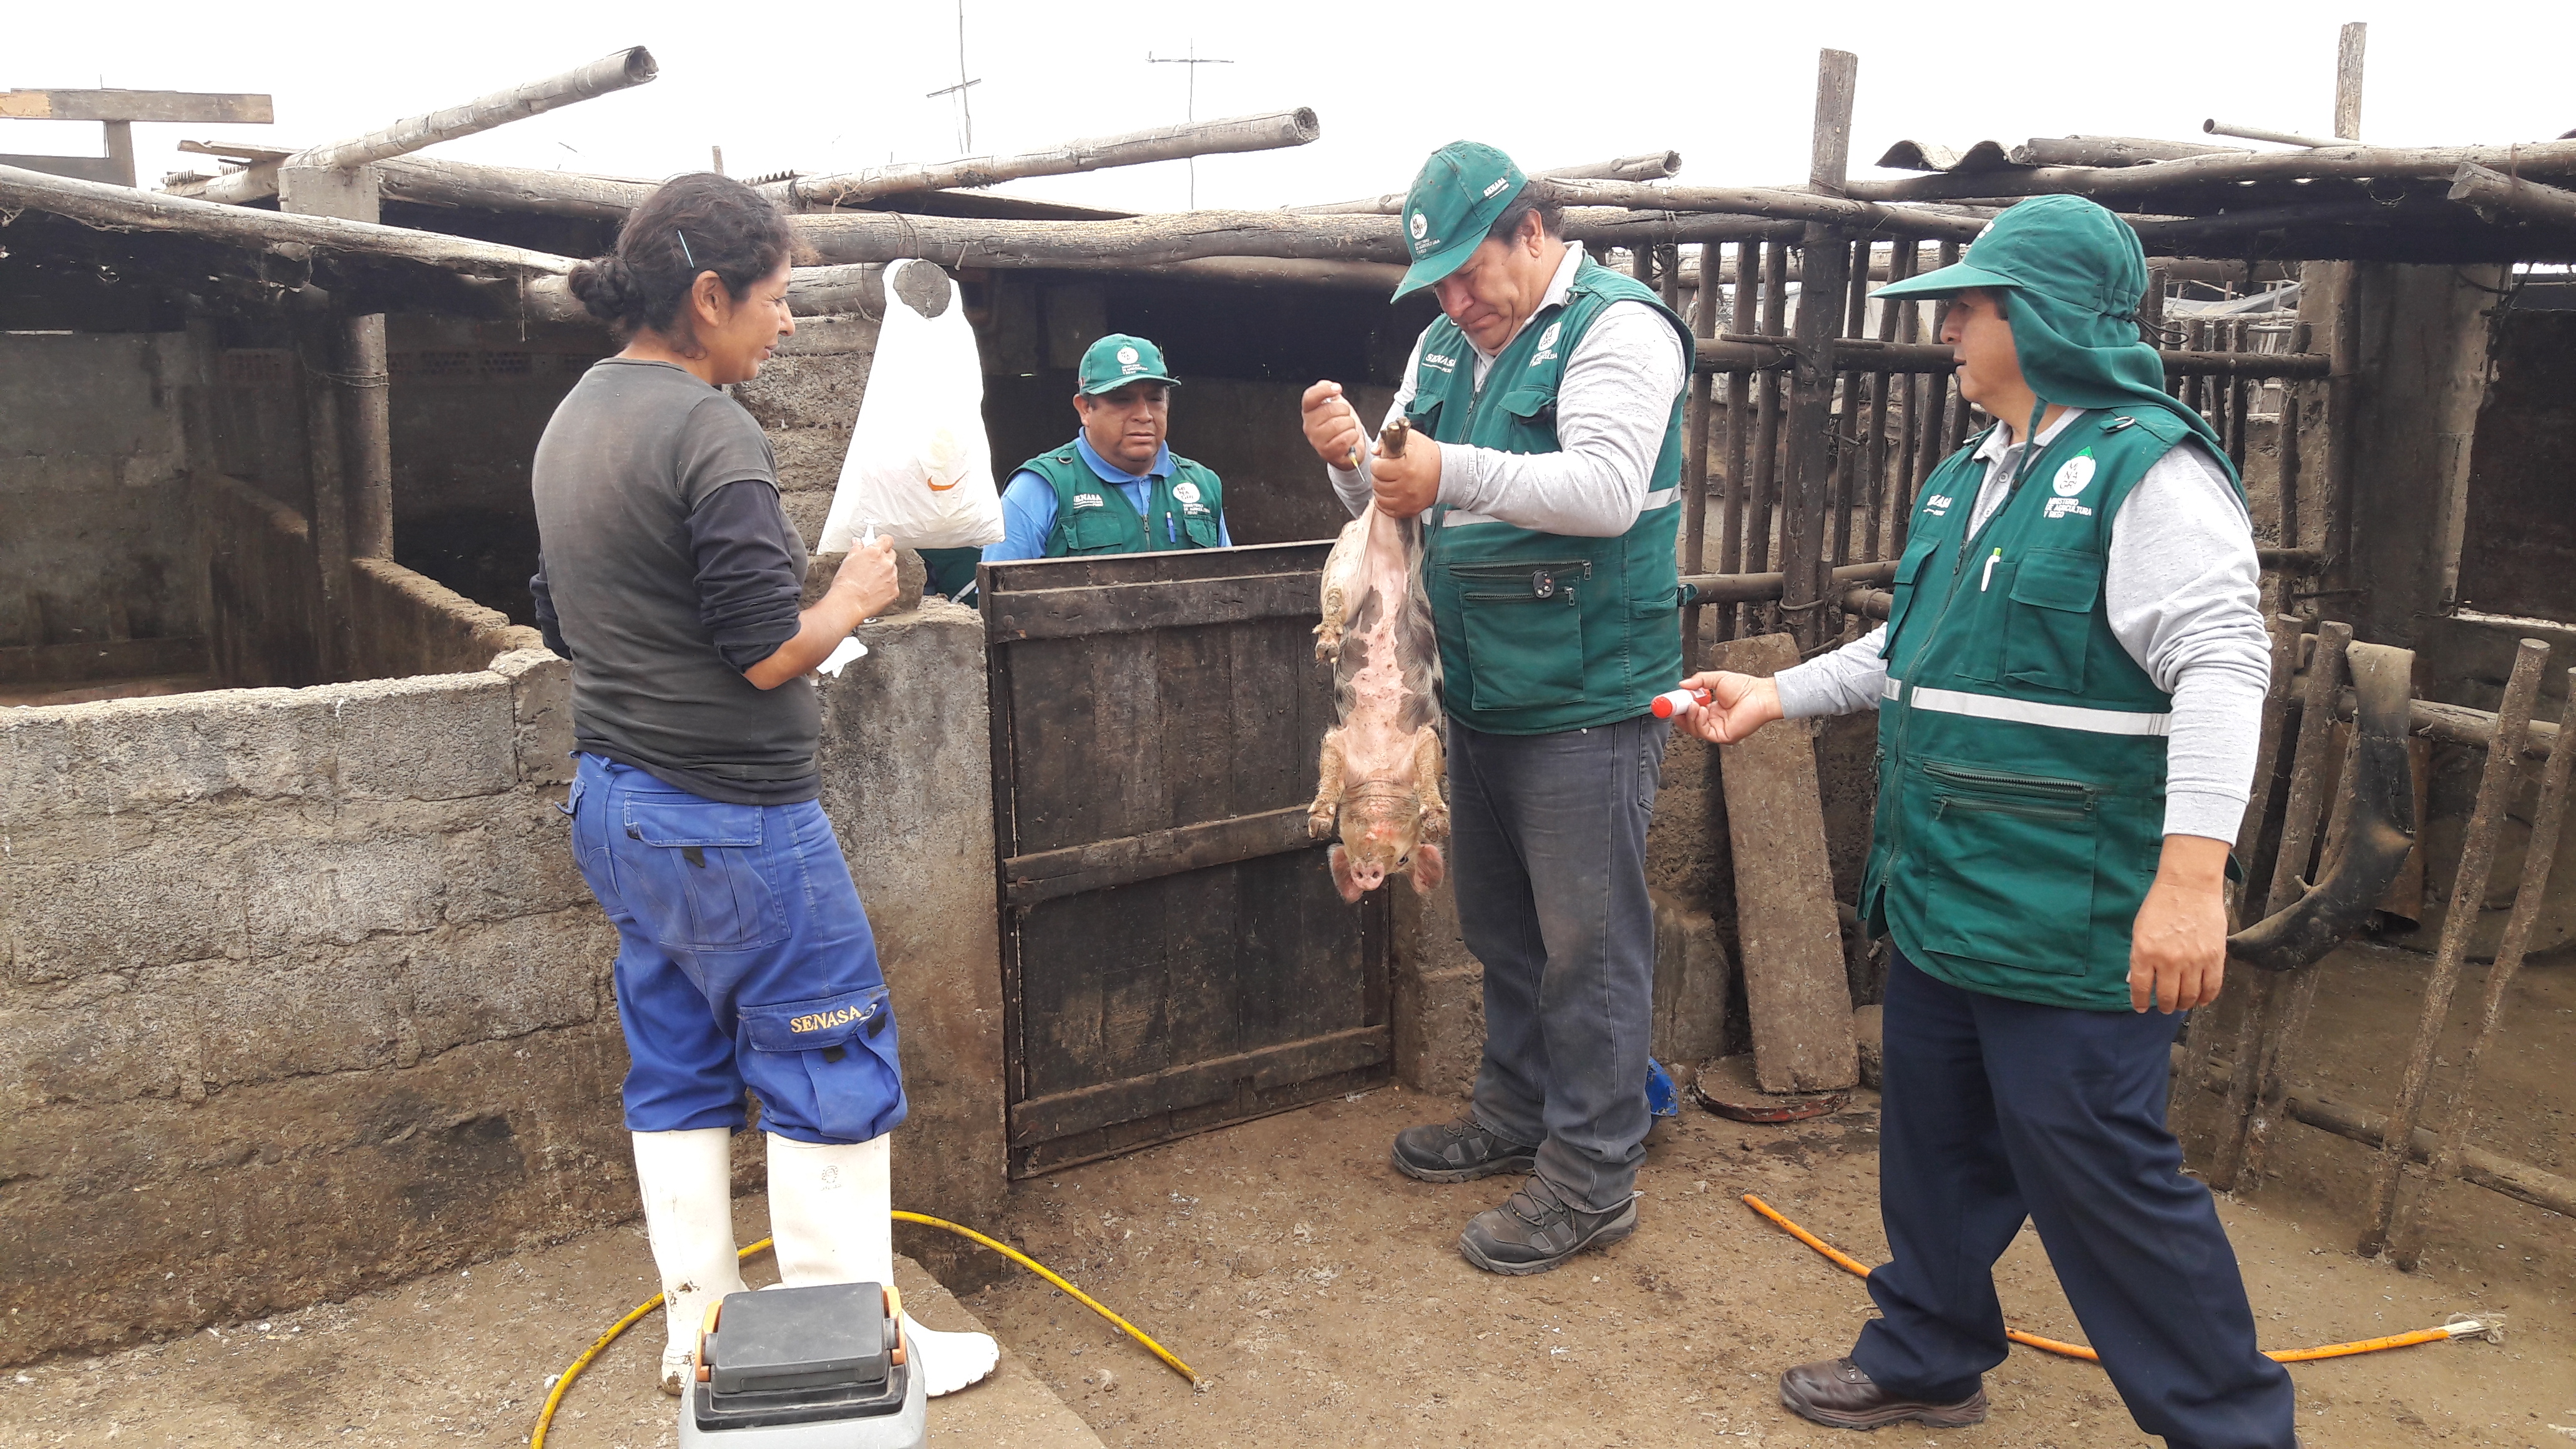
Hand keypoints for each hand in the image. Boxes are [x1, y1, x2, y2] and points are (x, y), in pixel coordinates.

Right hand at [829, 537, 899, 618]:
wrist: (848, 603)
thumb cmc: (846, 584)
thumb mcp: (848, 561)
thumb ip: (856, 549)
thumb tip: (858, 543)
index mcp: (875, 552)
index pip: (887, 540)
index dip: (883, 542)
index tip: (880, 544)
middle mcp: (886, 563)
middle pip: (891, 555)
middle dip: (883, 557)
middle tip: (872, 565)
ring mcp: (892, 577)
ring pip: (893, 570)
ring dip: (885, 572)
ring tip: (870, 580)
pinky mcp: (894, 590)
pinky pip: (893, 585)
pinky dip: (886, 586)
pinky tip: (874, 589)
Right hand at [1302, 380, 1365, 469]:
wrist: (1349, 445)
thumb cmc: (1341, 424)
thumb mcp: (1334, 403)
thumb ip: (1328, 390)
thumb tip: (1331, 386)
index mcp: (1309, 412)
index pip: (1310, 397)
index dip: (1324, 390)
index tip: (1337, 389)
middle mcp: (1309, 426)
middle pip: (1330, 410)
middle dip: (1344, 411)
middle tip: (1344, 417)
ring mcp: (1317, 441)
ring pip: (1338, 425)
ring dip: (1350, 425)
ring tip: (1347, 428)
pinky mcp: (1327, 452)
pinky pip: (1344, 439)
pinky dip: (1352, 437)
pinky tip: (1349, 438)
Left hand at [1369, 432, 1441, 517]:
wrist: (1445, 473)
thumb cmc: (1428, 456)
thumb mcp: (1411, 439)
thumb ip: (1389, 440)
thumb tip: (1375, 451)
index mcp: (1405, 468)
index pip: (1376, 468)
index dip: (1379, 463)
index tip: (1385, 462)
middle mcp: (1406, 487)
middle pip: (1376, 483)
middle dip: (1380, 475)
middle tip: (1388, 471)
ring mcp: (1407, 501)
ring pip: (1379, 497)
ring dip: (1381, 488)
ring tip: (1390, 481)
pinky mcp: (1409, 510)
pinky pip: (1386, 509)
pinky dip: (1385, 501)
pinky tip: (1391, 492)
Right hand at [1672, 670, 1780, 743]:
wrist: (1761, 694)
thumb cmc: (1746, 687)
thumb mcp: (1717, 679)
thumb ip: (1699, 681)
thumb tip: (1683, 684)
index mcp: (1712, 709)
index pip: (1691, 712)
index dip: (1679, 707)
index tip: (1670, 701)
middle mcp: (1714, 721)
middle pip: (1689, 723)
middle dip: (1679, 714)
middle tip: (1672, 705)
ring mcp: (1719, 729)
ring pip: (1695, 729)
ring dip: (1689, 716)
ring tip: (1691, 704)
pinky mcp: (1724, 736)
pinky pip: (1705, 733)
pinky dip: (1699, 722)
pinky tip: (1701, 710)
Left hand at [2129, 834, 2230, 1011]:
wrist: (2188, 886)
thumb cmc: (2160, 905)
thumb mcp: (2139, 930)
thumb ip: (2138, 957)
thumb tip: (2134, 980)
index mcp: (2144, 952)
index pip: (2140, 987)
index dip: (2139, 1002)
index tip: (2141, 1007)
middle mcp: (2168, 960)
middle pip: (2167, 997)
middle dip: (2164, 1006)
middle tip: (2164, 1006)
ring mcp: (2193, 960)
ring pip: (2189, 996)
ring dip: (2184, 1004)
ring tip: (2181, 1004)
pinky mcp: (2215, 957)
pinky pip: (2211, 987)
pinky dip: (2206, 998)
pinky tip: (2201, 999)